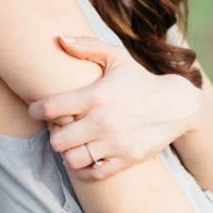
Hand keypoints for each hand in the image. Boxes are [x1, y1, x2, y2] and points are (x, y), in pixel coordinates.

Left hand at [25, 34, 201, 179]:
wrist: (176, 104)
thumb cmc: (140, 80)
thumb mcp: (116, 57)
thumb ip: (87, 47)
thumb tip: (58, 38)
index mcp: (95, 96)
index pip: (51, 108)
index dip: (36, 110)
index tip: (36, 109)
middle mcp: (102, 122)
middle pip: (57, 140)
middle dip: (54, 134)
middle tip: (59, 128)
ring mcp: (114, 143)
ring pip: (72, 160)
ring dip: (67, 153)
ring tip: (72, 144)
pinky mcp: (126, 159)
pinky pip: (93, 174)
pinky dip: (83, 169)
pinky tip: (84, 158)